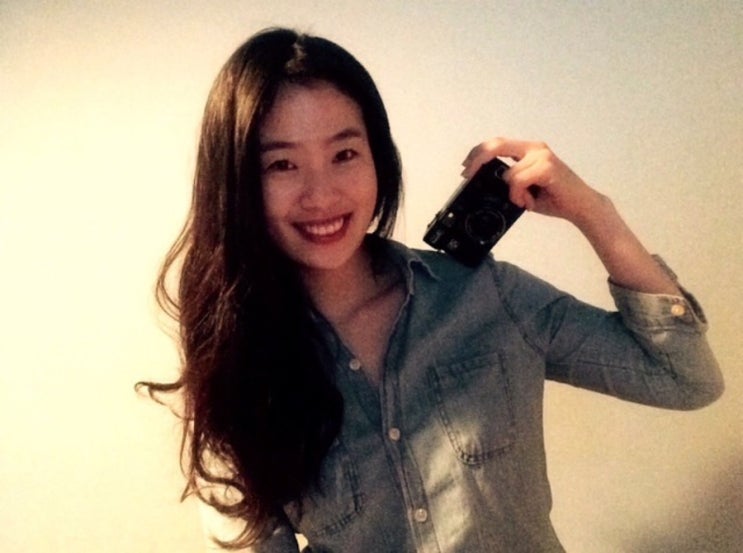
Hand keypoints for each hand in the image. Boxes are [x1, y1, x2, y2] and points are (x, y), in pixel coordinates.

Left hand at [461, 138, 602, 225]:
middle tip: (467, 175)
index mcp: (528, 150)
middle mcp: (535, 148)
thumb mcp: (525, 187)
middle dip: (477, 161)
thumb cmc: (554, 198)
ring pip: (508, 174)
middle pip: (496, 145)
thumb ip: (509, 180)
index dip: (477, 153)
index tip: (465, 168)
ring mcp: (541, 155)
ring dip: (511, 194)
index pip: (496, 143)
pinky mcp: (546, 167)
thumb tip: (486, 183)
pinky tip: (530, 203)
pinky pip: (517, 181)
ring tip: (524, 202)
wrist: (581, 207)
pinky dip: (519, 196)